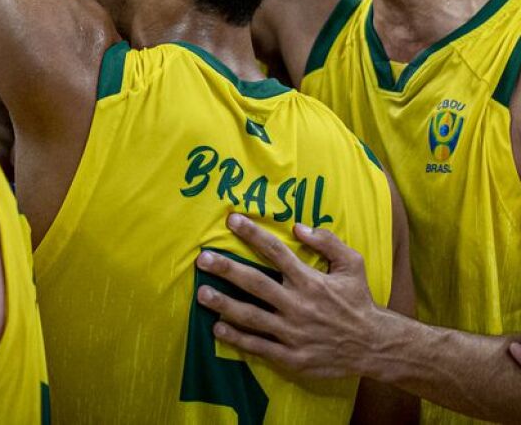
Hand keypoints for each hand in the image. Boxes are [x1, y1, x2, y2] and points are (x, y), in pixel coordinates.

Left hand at [195, 213, 382, 379]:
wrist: (375, 346)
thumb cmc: (359, 302)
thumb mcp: (352, 265)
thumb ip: (328, 242)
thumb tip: (298, 226)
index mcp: (310, 281)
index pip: (276, 252)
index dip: (253, 234)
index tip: (232, 220)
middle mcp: (298, 305)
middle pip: (255, 282)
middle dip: (226, 269)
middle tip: (203, 259)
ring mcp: (293, 333)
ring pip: (251, 316)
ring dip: (223, 304)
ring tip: (201, 294)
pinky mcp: (292, 357)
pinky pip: (259, 346)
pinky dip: (237, 338)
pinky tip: (218, 329)